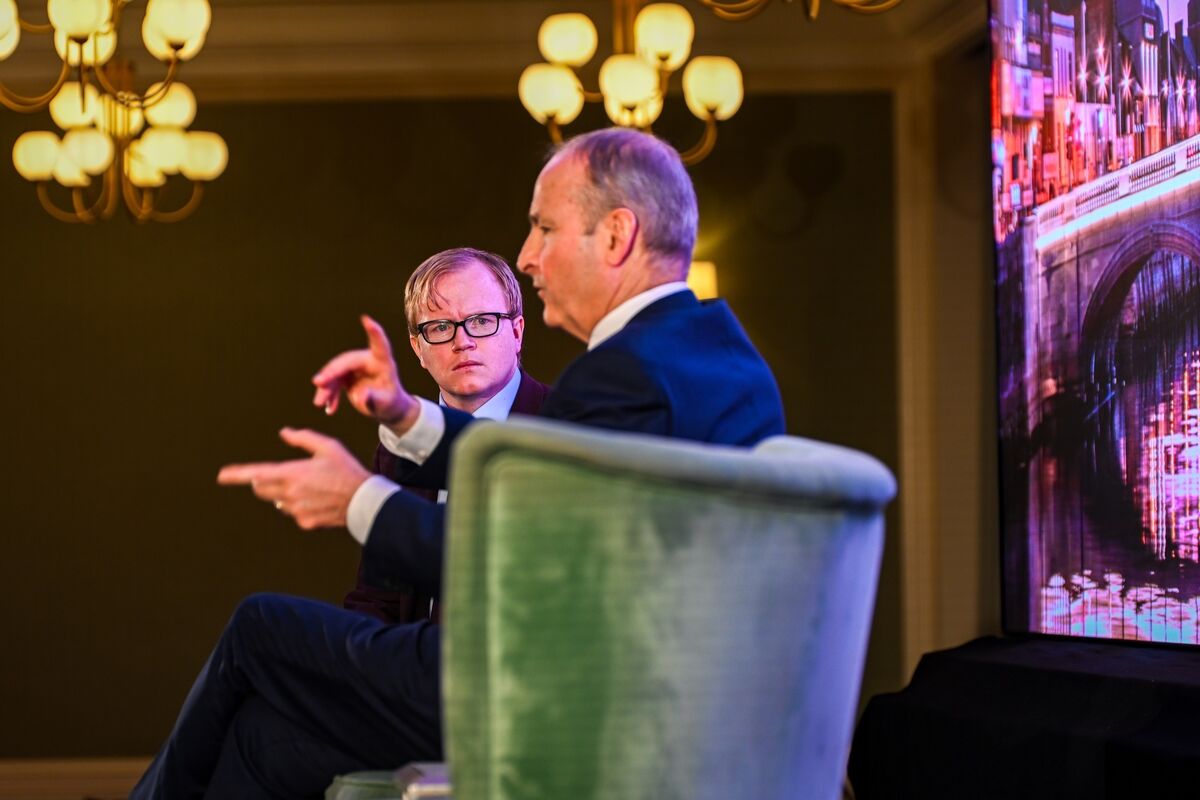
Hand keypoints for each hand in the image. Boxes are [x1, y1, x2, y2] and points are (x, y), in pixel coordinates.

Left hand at [217, 428, 370, 529]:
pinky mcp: (304, 522)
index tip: (221, 476)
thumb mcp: (328, 446)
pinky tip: (318, 500)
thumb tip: (284, 433)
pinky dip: (298, 506)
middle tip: (284, 475)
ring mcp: (295, 510)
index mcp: (291, 473)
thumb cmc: (346, 469)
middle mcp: (289, 494)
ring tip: (311, 487)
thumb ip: (302, 438)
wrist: (363, 501)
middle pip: (262, 489)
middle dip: (264, 481)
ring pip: (277, 502)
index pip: (255, 474)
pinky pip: (292, 513)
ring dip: (284, 494)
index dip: (236, 475)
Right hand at [312, 315, 418, 431]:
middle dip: (331, 372)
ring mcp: (356, 367)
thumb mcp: (385, 404)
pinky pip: (333, 381)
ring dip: (326, 387)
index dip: (374, 332)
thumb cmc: (390, 403)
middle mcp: (368, 360)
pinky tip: (329, 409)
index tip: (367, 320)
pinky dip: (329, 394)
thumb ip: (373, 398)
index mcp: (383, 362)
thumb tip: (360, 396)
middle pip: (347, 362)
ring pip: (335, 372)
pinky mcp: (346, 374)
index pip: (380, 345)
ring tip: (319, 403)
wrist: (386, 408)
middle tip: (318, 383)